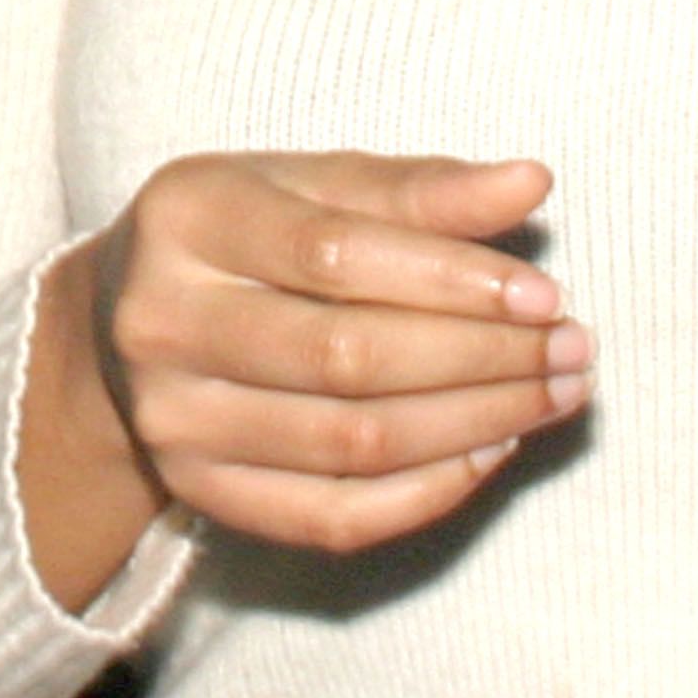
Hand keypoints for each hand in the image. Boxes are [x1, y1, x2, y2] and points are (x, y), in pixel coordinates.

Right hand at [20, 152, 588, 603]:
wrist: (123, 317)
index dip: (451, 276)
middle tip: (574, 347)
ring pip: (351, 443)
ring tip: (555, 393)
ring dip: (475, 422)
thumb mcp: (311, 180)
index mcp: (192, 216)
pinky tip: (490, 450)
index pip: (336, 253)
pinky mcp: (200, 494)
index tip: (544, 291)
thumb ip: (418, 186)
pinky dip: (425, 492)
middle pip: (348, 356)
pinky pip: (331, 517)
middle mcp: (167, 321)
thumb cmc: (246, 229)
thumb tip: (531, 184)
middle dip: (482, 357)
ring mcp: (177, 421)